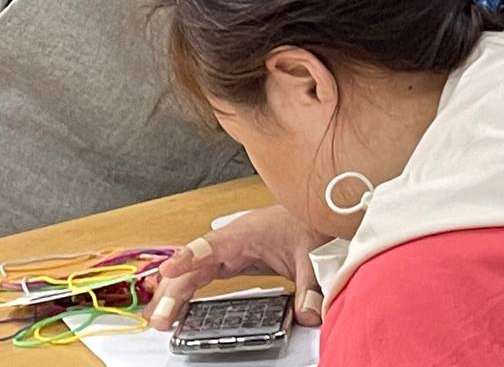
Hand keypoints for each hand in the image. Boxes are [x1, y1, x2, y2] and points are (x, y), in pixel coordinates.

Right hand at [145, 205, 328, 330]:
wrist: (321, 209)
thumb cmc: (310, 223)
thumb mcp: (314, 256)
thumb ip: (311, 286)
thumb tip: (308, 314)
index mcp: (247, 232)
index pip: (211, 244)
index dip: (188, 257)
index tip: (167, 272)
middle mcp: (232, 240)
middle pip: (195, 264)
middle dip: (174, 290)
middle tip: (160, 319)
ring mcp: (229, 250)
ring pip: (194, 271)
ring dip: (174, 294)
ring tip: (158, 320)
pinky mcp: (232, 260)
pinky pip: (202, 275)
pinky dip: (186, 291)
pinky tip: (173, 308)